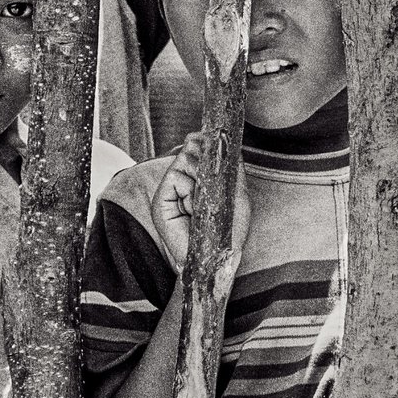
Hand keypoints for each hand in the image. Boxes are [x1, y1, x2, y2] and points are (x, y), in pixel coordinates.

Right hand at [151, 133, 250, 262]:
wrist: (215, 259)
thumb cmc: (227, 232)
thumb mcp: (235, 194)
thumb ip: (231, 168)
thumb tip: (222, 142)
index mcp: (199, 181)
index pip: (197, 149)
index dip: (204, 143)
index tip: (212, 138)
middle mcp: (183, 184)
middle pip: (190, 151)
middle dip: (205, 160)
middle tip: (212, 185)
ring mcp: (170, 192)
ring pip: (183, 161)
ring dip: (199, 176)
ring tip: (203, 201)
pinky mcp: (162, 201)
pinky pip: (175, 177)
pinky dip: (188, 187)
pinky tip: (193, 205)